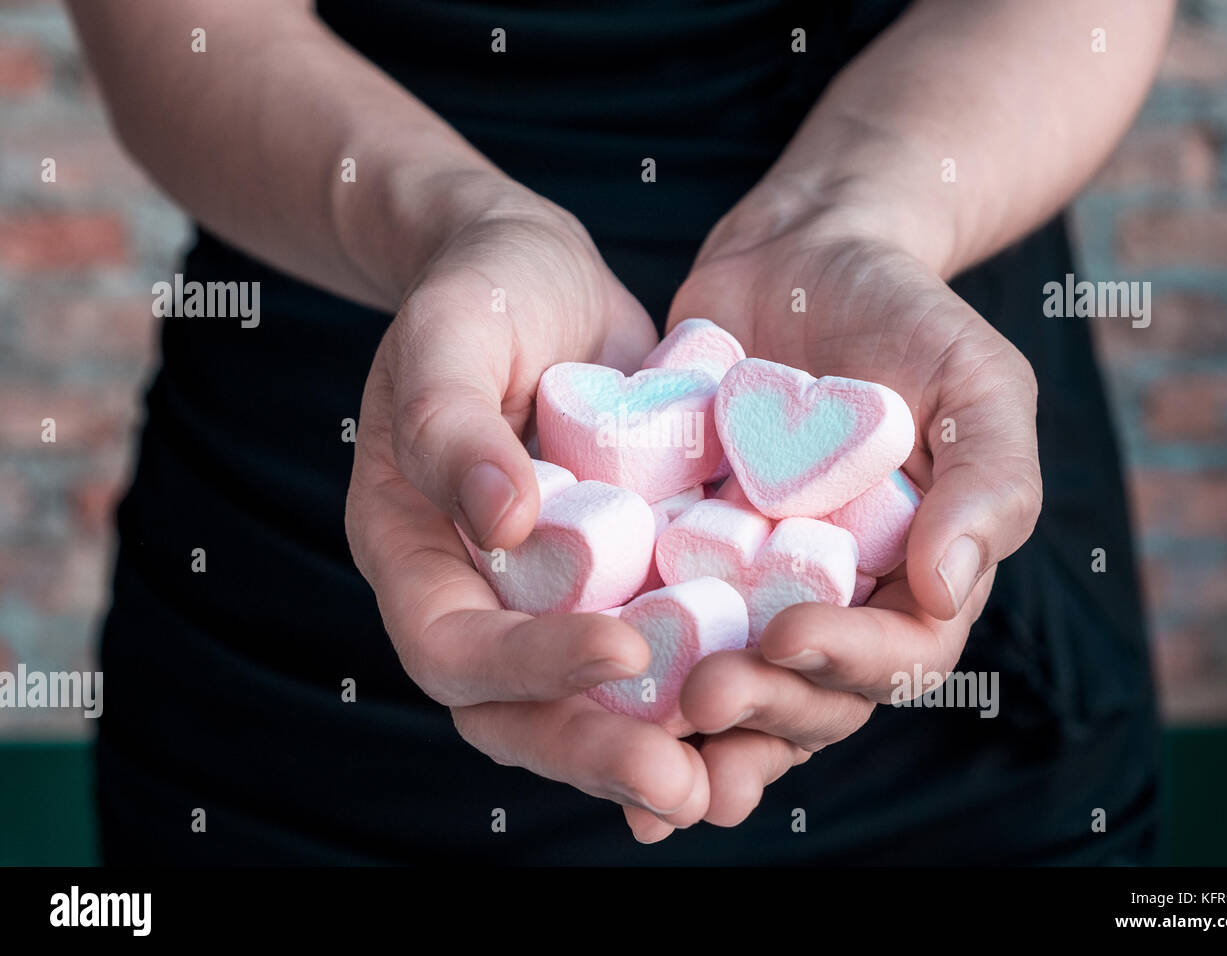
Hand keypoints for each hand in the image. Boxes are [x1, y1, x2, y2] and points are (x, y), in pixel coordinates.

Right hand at [345, 178, 710, 827]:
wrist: (541, 278)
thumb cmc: (481, 290)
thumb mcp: (452, 334)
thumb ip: (452, 422)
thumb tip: (503, 525)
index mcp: (414, 553)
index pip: (452, 645)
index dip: (528, 664)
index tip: (621, 649)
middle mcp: (482, 596)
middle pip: (519, 711)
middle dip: (597, 753)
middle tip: (682, 783)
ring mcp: (554, 596)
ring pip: (591, 705)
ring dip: (659, 750)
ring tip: (733, 783)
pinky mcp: (622, 579)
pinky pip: (655, 653)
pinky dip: (700, 694)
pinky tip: (768, 718)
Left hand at [623, 187, 1041, 840]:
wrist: (799, 255)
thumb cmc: (904, 310)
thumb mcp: (974, 379)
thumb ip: (988, 479)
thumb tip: (947, 587)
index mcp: (914, 577)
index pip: (900, 655)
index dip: (849, 662)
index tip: (787, 634)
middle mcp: (833, 598)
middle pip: (810, 692)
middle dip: (763, 705)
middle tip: (704, 693)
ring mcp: (752, 582)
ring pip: (734, 679)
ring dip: (696, 723)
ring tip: (646, 740)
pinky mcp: (680, 553)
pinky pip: (657, 620)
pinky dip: (629, 666)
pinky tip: (580, 688)